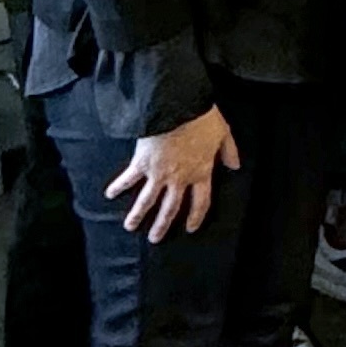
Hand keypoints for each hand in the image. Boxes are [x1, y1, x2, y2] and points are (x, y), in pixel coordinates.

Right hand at [105, 108, 238, 241]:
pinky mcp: (142, 163)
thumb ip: (229, 151)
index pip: (201, 201)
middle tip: (155, 238)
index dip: (196, 216)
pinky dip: (118, 187)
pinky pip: (128, 178)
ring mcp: (159, 173)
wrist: (177, 107)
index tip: (191, 228)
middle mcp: (179, 178)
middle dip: (162, 224)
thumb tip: (236, 166)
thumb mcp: (223, 133)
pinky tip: (109, 195)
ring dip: (138, 215)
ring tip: (130, 227)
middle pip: (171, 208)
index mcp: (201, 172)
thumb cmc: (202, 118)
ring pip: (147, 200)